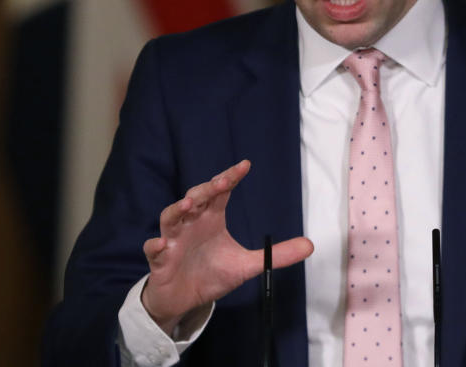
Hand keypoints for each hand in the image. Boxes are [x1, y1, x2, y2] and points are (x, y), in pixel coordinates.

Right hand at [140, 160, 313, 334]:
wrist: (185, 299)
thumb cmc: (211, 274)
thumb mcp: (247, 265)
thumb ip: (276, 254)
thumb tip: (310, 245)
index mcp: (211, 218)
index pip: (220, 192)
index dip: (230, 177)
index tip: (245, 165)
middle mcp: (191, 223)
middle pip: (196, 197)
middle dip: (207, 188)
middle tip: (221, 182)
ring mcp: (173, 240)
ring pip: (171, 217)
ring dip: (178, 209)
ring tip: (189, 203)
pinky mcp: (160, 260)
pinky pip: (154, 250)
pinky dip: (156, 246)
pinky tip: (161, 245)